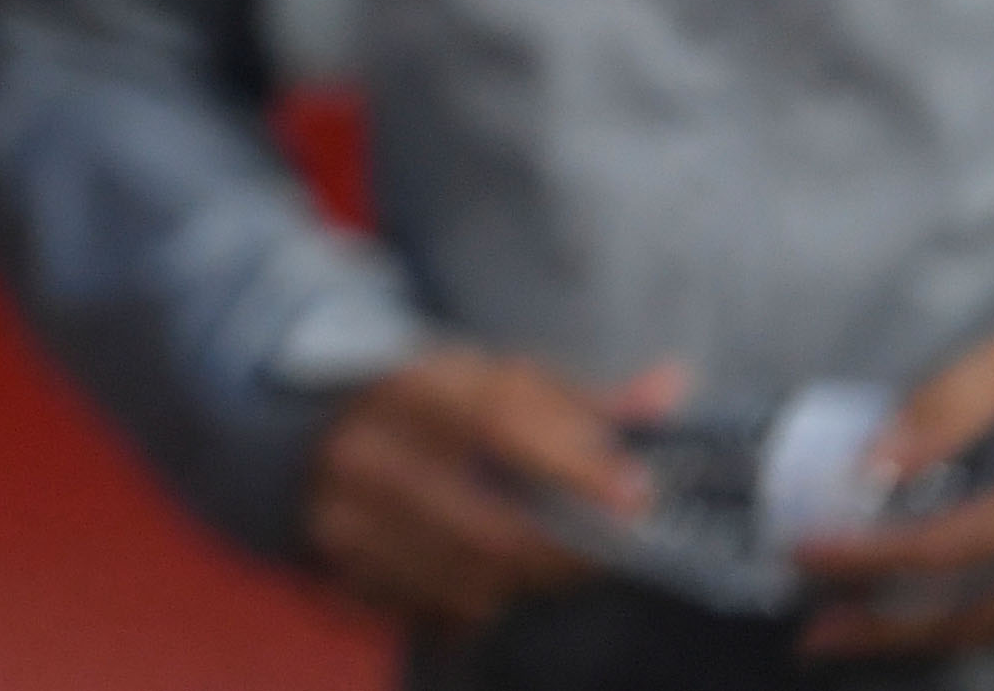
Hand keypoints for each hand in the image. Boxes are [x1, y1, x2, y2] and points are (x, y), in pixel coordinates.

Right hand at [302, 349, 665, 631]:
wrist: (322, 422)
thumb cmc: (440, 405)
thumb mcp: (504, 385)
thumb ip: (587, 401)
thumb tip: (671, 387)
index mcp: (411, 384)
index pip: (498, 424)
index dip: (574, 466)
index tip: (635, 495)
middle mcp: (365, 446)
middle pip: (493, 530)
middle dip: (567, 551)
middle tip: (601, 546)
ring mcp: (342, 510)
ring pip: (470, 582)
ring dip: (523, 581)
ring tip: (533, 553)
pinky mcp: (336, 563)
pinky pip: (433, 610)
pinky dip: (472, 601)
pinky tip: (477, 567)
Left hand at [797, 309, 993, 659]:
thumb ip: (953, 401)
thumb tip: (872, 463)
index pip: (951, 546)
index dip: (870, 557)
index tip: (801, 553)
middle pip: (988, 615)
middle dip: (896, 632)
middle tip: (816, 634)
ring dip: (939, 634)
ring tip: (860, 627)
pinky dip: (984, 615)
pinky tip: (931, 604)